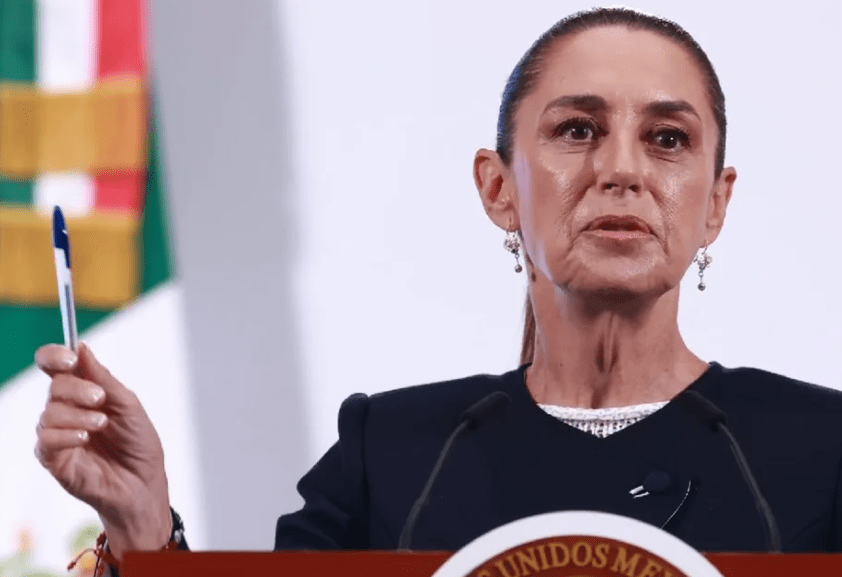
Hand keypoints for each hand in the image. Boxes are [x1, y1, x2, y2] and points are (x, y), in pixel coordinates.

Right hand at [34, 343, 171, 558]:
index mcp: (83, 393)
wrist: (144, 484)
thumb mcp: (128, 405)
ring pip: (49, 413)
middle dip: (77, 389)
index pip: (55, 366)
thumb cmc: (139, 445)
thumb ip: (103, 378)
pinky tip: (85, 439)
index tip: (69, 357)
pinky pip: (46, 440)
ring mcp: (58, 435)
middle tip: (99, 399)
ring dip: (78, 416)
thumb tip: (81, 348)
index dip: (54, 356)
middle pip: (54, 386)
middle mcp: (66, 411)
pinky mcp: (53, 460)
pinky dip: (67, 435)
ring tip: (101, 425)